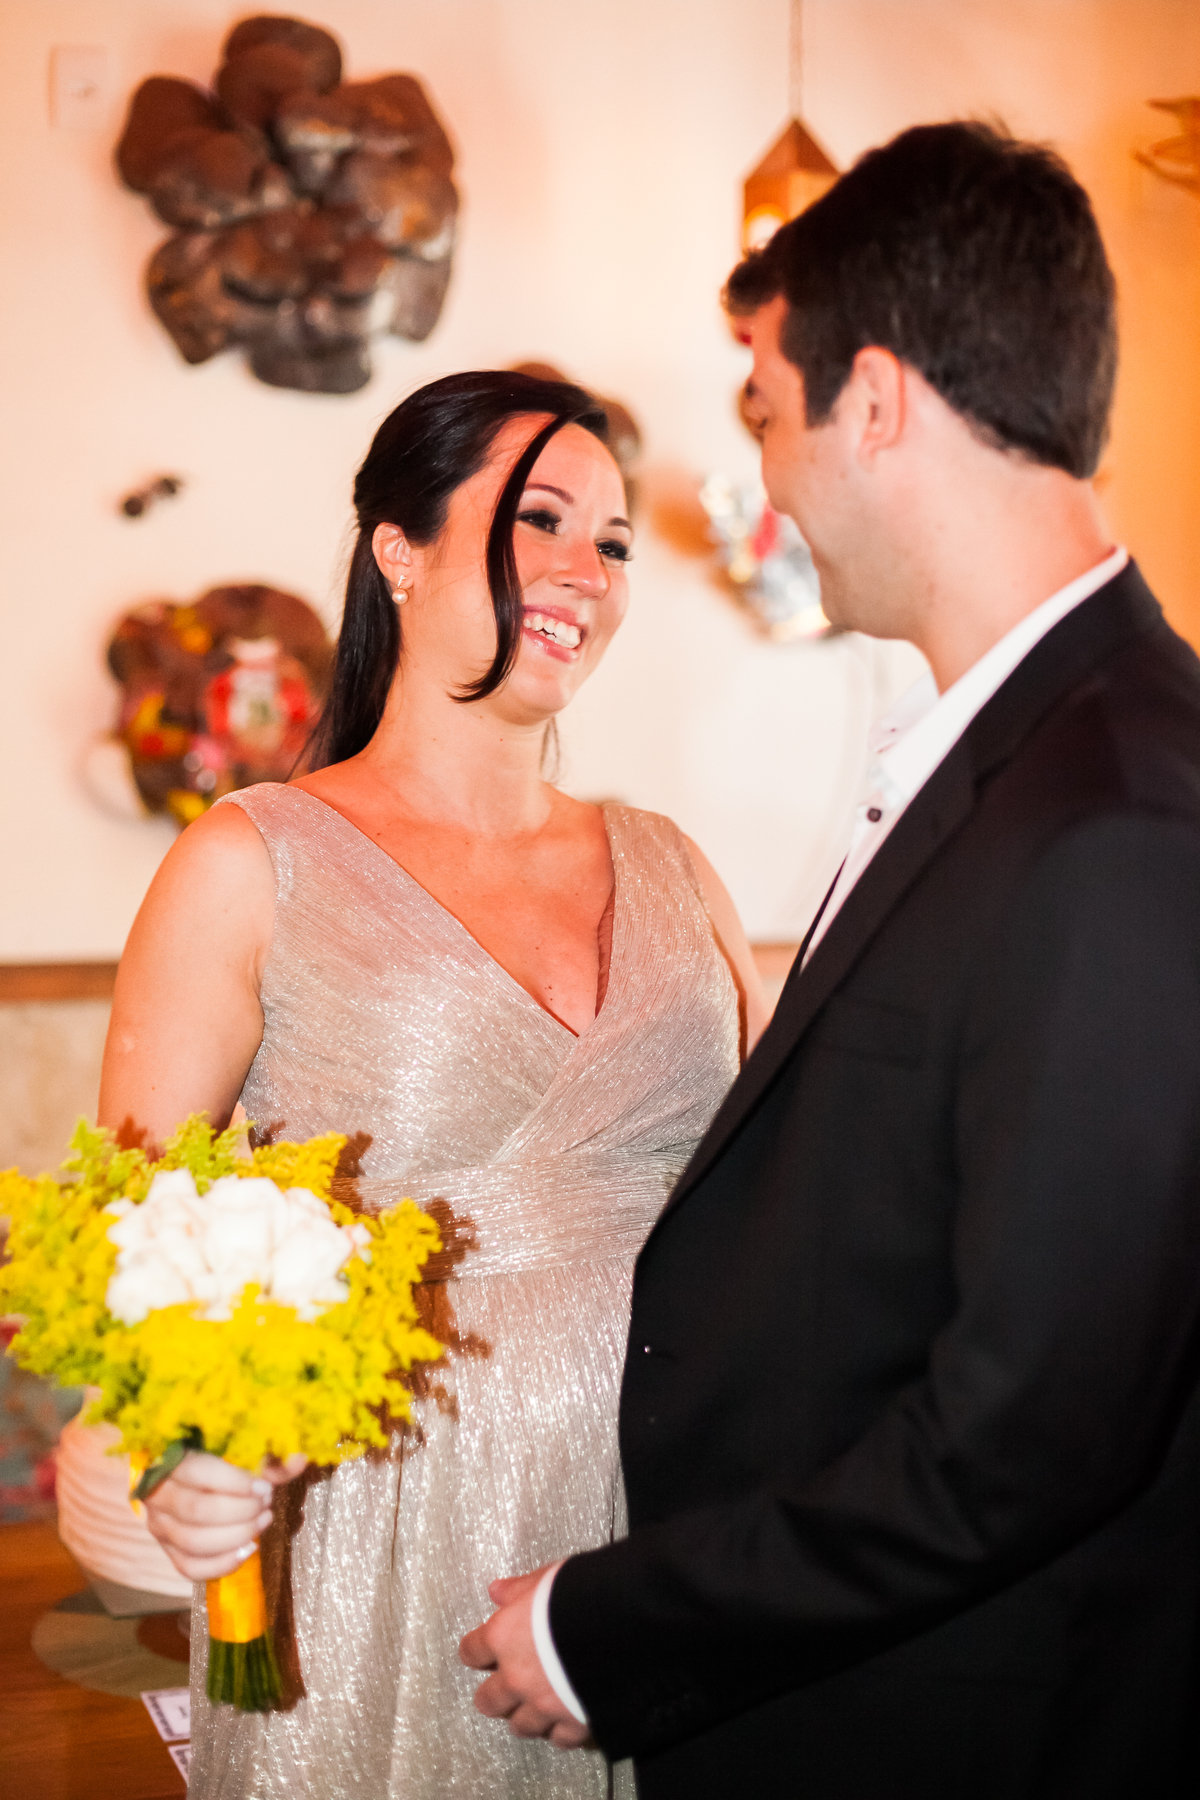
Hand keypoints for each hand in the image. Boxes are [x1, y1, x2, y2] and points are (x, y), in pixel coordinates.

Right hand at [143, 1450, 306, 1581]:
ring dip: (236, 1536)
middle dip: (241, 1511)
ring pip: (193, 1542)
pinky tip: (248, 1550)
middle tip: (266, 1503)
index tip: (266, 1487)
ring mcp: (158, 1525)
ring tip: (263, 1521)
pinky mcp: (167, 1549)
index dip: (236, 1483)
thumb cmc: (220, 1455)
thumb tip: (300, 1460)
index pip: (199, 1473)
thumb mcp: (243, 1448)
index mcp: (171, 1458)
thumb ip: (270, 1456)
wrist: (192, 1474)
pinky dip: (222, 1564)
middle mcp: (157, 1494)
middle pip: (198, 1511)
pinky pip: (189, 1568)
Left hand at [460, 1566, 590, 1749]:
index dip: (478, 1650)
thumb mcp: (548, 1579)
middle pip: (488, 1701)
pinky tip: (567, 1717)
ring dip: (527, 1715)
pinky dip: (562, 1730)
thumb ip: (520, 1589)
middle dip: (496, 1694)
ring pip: (521, 1726)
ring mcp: (544, 1706)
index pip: (472, 1651)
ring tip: (538, 1704)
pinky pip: (559, 1739)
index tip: (483, 1649)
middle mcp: (517, 1678)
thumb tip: (497, 1591)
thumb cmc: (583, 1595)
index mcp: (504, 1638)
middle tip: (506, 1686)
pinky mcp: (573, 1724)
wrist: (624, 1624)